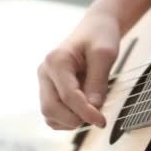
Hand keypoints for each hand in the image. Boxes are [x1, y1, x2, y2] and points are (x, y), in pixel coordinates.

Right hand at [38, 13, 119, 129]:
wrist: (96, 28)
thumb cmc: (101, 37)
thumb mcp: (105, 55)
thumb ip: (98, 81)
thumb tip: (94, 108)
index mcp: (56, 60)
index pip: (68, 96)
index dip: (86, 112)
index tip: (102, 121)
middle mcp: (45, 72)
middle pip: (51, 109)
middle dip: (75, 119)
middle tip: (98, 118)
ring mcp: (45, 81)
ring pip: (49, 114)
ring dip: (70, 121)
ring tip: (91, 112)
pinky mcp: (50, 88)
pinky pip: (53, 113)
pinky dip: (67, 118)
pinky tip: (84, 111)